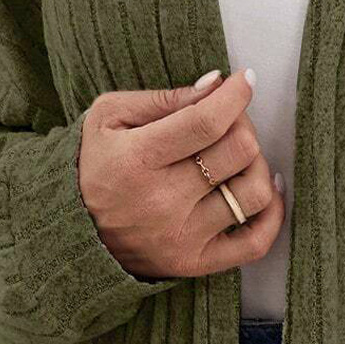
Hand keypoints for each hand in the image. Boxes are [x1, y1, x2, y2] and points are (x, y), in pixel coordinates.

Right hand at [77, 69, 283, 279]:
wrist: (71, 232)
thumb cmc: (95, 164)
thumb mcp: (109, 117)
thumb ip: (163, 99)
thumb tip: (216, 85)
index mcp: (137, 159)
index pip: (206, 122)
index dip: (236, 96)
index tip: (245, 80)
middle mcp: (162, 201)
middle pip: (238, 151)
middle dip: (243, 123)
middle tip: (230, 119)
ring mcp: (182, 237)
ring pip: (254, 193)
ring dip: (258, 164)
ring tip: (241, 155)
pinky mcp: (196, 263)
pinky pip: (256, 243)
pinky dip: (273, 214)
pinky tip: (267, 188)